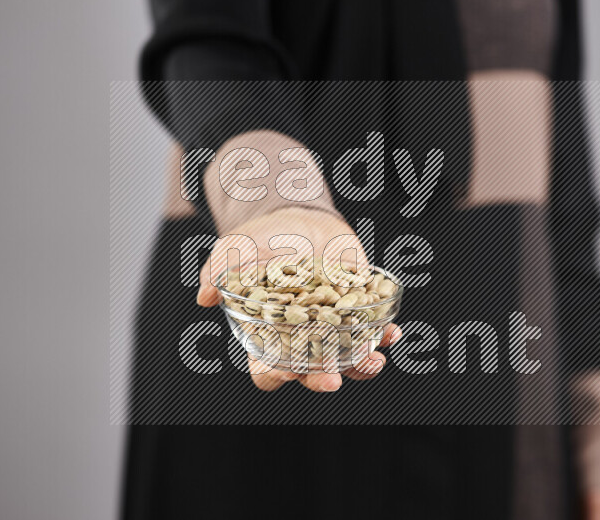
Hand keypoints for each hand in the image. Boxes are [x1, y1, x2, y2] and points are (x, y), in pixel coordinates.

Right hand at [195, 206, 401, 391]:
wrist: (297, 219)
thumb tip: (206, 296)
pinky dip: (384, 336)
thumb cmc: (259, 241)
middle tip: (331, 380)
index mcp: (267, 335)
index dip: (274, 374)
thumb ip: (219, 272)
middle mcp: (301, 340)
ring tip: (373, 360)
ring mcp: (332, 328)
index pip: (266, 368)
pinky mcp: (357, 311)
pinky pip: (373, 332)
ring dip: (361, 366)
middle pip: (310, 373)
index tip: (284, 370)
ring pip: (347, 361)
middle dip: (321, 379)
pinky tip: (393, 333)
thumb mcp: (234, 250)